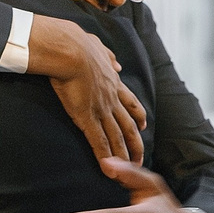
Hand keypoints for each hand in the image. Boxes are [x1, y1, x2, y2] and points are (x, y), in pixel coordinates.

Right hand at [26, 17, 145, 163]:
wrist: (69, 49)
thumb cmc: (77, 43)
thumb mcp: (98, 46)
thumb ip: (108, 56)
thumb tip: (116, 63)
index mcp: (113, 82)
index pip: (131, 103)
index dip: (138, 116)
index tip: (144, 125)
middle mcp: (111, 98)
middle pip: (129, 126)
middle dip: (136, 143)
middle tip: (140, 157)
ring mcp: (101, 109)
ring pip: (117, 137)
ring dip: (124, 155)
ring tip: (129, 169)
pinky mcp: (86, 117)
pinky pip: (98, 141)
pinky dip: (105, 156)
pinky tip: (107, 169)